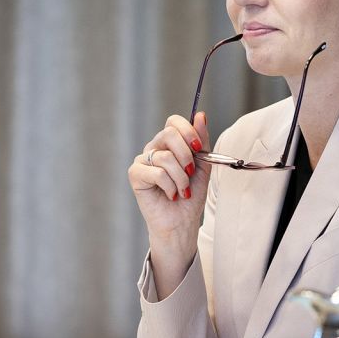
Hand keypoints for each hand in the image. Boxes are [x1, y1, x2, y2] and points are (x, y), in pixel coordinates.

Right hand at [129, 112, 210, 289]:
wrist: (182, 222)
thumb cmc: (191, 195)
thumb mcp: (203, 165)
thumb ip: (201, 141)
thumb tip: (200, 115)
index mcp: (170, 143)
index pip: (174, 122)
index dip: (188, 131)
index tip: (199, 148)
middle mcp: (154, 148)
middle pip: (169, 133)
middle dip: (186, 154)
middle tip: (191, 171)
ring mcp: (143, 160)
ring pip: (165, 156)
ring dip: (181, 177)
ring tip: (183, 191)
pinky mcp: (135, 174)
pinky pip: (156, 172)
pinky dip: (170, 186)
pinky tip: (171, 195)